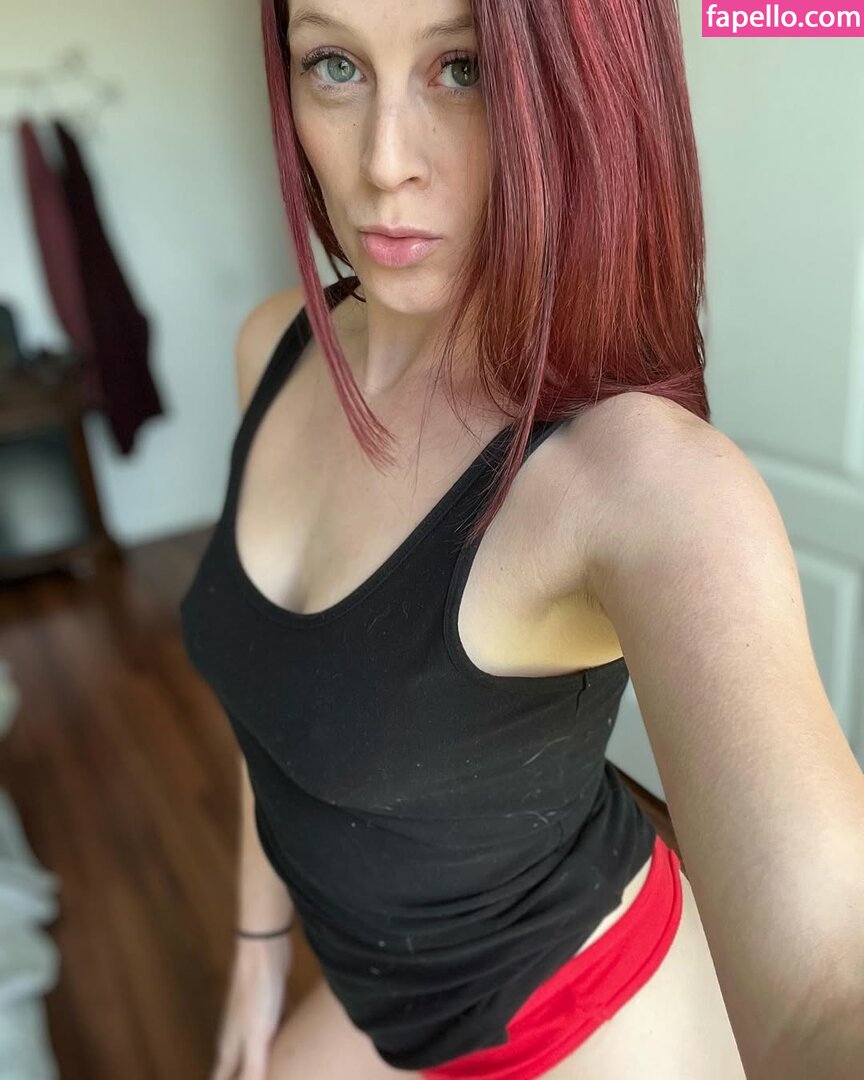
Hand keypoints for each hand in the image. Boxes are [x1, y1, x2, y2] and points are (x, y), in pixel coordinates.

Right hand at [210, 934, 292, 1079]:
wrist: (265, 949)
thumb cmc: (258, 993)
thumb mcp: (257, 1035)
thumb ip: (252, 1068)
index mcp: (230, 1047)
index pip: (220, 1078)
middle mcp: (237, 1036)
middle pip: (233, 1068)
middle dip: (239, 1078)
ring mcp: (252, 1020)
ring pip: (252, 1051)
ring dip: (257, 1065)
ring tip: (270, 1072)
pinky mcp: (269, 1008)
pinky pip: (270, 1035)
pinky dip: (274, 1047)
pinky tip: (285, 1049)